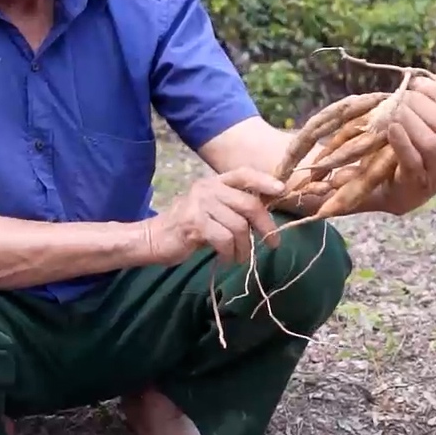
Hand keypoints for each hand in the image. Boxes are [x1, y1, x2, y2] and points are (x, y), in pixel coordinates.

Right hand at [144, 167, 285, 266]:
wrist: (154, 239)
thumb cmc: (188, 227)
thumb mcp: (211, 211)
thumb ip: (233, 208)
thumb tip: (264, 217)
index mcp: (214, 182)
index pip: (243, 174)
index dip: (264, 181)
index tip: (281, 190)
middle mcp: (208, 189)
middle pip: (248, 204)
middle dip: (265, 226)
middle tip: (272, 243)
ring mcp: (200, 205)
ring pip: (239, 226)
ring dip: (244, 247)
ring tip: (240, 258)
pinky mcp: (194, 224)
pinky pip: (224, 239)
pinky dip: (229, 254)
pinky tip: (226, 260)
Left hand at [377, 76, 435, 215]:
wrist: (387, 190)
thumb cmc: (407, 152)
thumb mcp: (424, 129)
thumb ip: (427, 108)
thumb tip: (417, 80)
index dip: (434, 93)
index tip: (413, 84)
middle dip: (420, 105)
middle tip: (400, 100)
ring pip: (431, 141)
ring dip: (410, 121)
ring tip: (394, 113)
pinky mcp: (417, 185)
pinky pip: (412, 160)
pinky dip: (402, 141)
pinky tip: (391, 129)